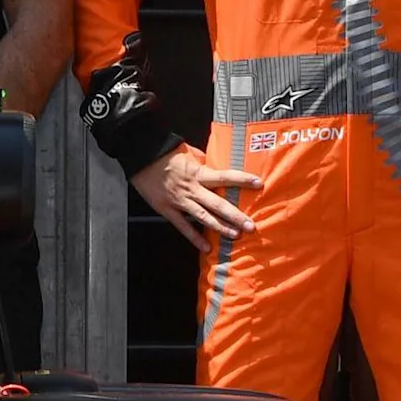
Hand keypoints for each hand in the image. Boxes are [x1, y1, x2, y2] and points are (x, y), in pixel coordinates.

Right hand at [133, 144, 261, 249]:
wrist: (142, 156)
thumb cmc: (166, 153)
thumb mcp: (190, 153)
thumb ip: (205, 163)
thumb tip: (218, 166)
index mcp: (199, 173)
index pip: (225, 176)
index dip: (242, 180)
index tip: (258, 183)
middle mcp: (192, 189)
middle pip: (218, 204)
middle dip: (235, 216)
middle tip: (251, 225)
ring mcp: (180, 201)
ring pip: (204, 217)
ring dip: (220, 227)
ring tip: (235, 236)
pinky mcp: (168, 210)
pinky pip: (183, 226)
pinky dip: (194, 237)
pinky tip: (206, 247)